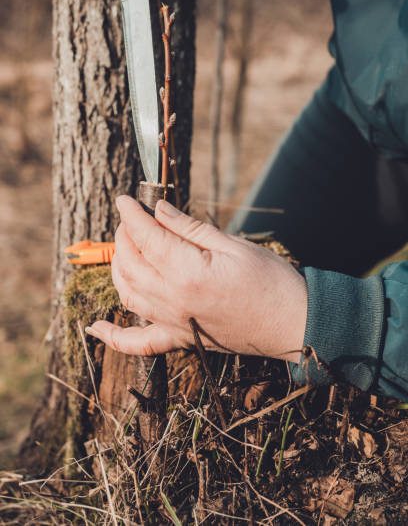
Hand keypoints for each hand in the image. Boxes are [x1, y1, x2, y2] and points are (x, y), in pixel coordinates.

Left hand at [87, 196, 306, 361]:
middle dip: (124, 236)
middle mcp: (173, 301)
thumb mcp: (232, 245)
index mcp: (187, 273)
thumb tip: (157, 209)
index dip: (132, 215)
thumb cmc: (271, 281)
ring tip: (124, 249)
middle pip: (130, 264)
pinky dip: (114, 337)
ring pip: (127, 294)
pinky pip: (138, 344)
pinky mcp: (181, 340)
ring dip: (118, 269)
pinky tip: (96, 328)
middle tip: (132, 219)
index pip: (146, 237)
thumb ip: (189, 228)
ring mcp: (174, 324)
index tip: (124, 199)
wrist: (293, 323)